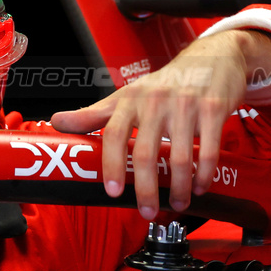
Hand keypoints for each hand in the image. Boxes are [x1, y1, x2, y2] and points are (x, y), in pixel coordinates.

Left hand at [51, 29, 270, 219]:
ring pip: (180, 157)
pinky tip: (200, 187)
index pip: (114, 134)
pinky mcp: (213, 109)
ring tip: (176, 203)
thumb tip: (56, 122)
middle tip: (147, 212)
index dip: (111, 165)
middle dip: (145, 189)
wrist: (213, 58)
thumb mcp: (127, 95)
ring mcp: (185, 105)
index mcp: (130, 100)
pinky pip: (208, 150)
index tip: (112, 191)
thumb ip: (94, 113)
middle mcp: (155, 101)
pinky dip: (204, 174)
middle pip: (145, 153)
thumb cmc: (165, 83)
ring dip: (178, 187)